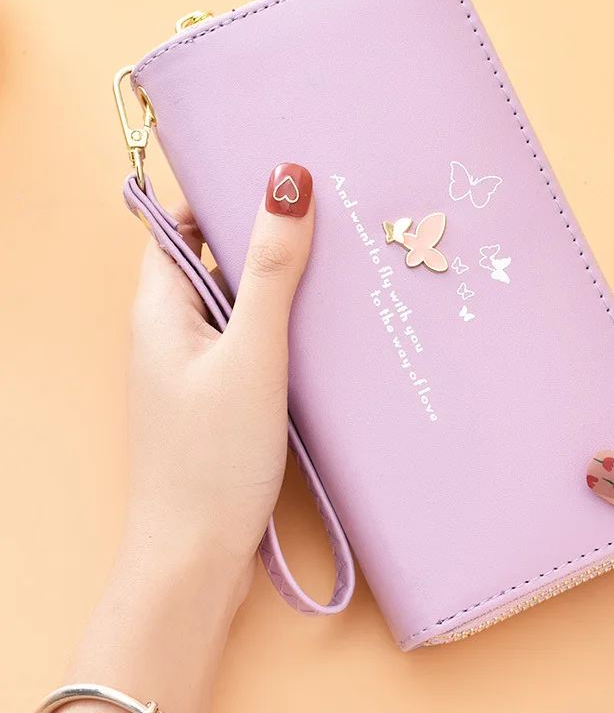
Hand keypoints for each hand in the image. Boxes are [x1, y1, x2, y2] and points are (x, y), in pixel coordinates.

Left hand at [59, 165, 313, 712]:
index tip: (277, 169)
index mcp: (160, 306)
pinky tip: (326, 325)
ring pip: (238, 299)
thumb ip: (270, 269)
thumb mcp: (251, 353)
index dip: (220, 188)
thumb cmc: (213, 457)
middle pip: (214, 255)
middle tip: (327, 210)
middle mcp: (172, 327)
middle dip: (263, 231)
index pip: (177, 220)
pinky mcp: (222, 393)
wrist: (198, 557)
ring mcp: (197, 363)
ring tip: (339, 259)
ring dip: (279, 280)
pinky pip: (252, 337)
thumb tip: (287, 179)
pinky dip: (283, 323)